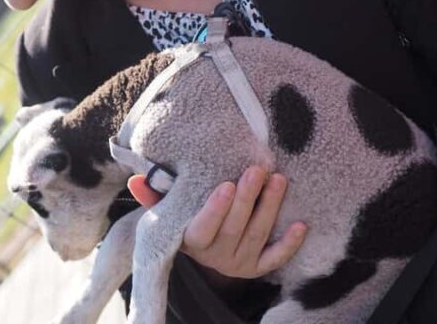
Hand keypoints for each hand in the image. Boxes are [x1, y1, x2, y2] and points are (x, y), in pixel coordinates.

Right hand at [128, 166, 306, 278]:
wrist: (204, 249)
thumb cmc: (186, 217)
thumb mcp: (168, 210)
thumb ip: (153, 196)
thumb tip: (135, 180)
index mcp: (191, 240)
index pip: (201, 229)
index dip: (214, 210)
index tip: (225, 184)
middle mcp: (214, 256)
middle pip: (234, 228)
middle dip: (247, 199)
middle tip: (257, 170)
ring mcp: (237, 262)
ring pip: (256, 236)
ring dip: (269, 208)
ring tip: (279, 180)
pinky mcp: (256, 266)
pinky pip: (275, 259)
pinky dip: (288, 244)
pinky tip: (301, 224)